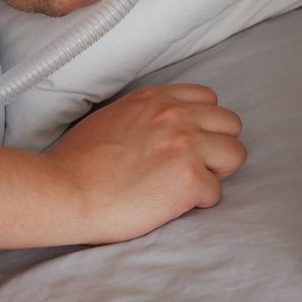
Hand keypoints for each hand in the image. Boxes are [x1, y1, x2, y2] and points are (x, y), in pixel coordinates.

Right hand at [46, 84, 246, 244]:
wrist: (65, 190)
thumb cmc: (78, 162)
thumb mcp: (112, 116)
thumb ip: (143, 114)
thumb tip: (156, 127)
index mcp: (155, 98)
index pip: (208, 97)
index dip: (203, 123)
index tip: (190, 141)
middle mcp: (175, 114)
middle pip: (230, 123)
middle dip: (217, 145)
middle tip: (194, 166)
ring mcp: (186, 145)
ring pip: (235, 154)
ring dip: (216, 172)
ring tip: (188, 185)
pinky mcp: (189, 178)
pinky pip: (217, 192)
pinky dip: (199, 203)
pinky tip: (172, 204)